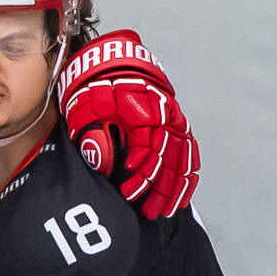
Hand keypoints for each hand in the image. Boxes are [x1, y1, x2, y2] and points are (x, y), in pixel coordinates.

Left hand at [60, 29, 200, 218]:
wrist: (110, 64)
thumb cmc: (97, 86)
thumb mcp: (88, 107)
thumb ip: (95, 135)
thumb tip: (104, 165)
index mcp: (144, 109)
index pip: (150, 147)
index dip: (142, 172)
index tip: (128, 190)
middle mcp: (165, 114)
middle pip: (169, 157)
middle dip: (159, 188)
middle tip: (149, 211)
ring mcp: (173, 119)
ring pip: (182, 158)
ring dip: (175, 187)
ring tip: (166, 211)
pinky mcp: (176, 123)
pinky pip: (188, 152)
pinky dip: (187, 175)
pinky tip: (183, 196)